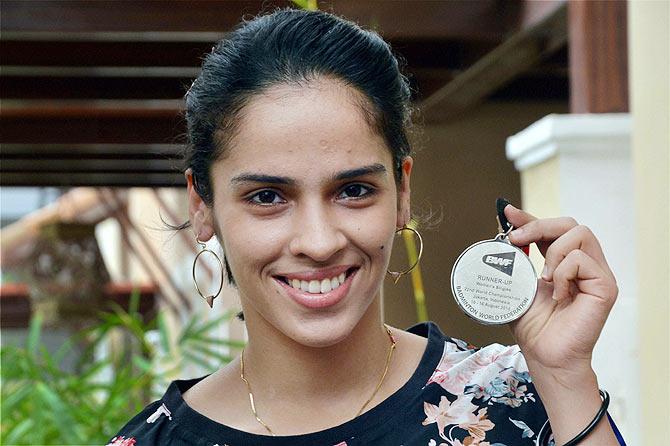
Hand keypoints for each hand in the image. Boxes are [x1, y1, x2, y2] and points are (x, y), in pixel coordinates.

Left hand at [504, 204, 618, 373]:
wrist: (545, 356)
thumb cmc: (533, 326)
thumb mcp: (517, 285)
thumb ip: (514, 260)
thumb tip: (501, 232)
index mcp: (564, 263)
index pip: (553, 229)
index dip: (530, 218)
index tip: (507, 213)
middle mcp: (585, 265)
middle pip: (570, 224)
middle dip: (539, 225)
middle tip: (516, 240)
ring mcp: (598, 274)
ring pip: (580, 234)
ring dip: (553, 251)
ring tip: (544, 278)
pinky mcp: (605, 286)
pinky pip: (581, 260)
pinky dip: (562, 273)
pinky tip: (557, 294)